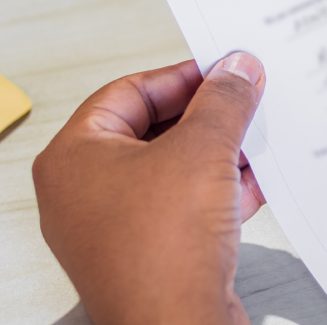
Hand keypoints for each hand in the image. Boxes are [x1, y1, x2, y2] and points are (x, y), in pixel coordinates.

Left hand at [33, 53, 266, 324]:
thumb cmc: (163, 254)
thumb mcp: (203, 150)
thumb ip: (222, 100)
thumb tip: (235, 70)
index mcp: (73, 158)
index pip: (129, 92)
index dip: (182, 76)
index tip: (221, 69)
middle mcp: (83, 194)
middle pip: (151, 130)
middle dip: (205, 116)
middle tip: (242, 98)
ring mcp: (113, 229)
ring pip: (170, 170)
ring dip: (216, 152)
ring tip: (253, 137)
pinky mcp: (146, 256)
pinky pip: (181, 207)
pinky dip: (215, 190)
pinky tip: (252, 181)